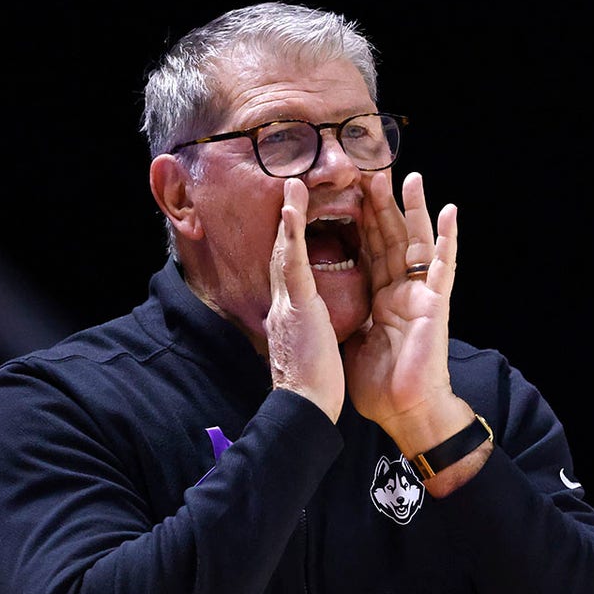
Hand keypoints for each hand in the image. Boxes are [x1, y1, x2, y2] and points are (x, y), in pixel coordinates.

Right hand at [266, 177, 344, 422]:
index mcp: (290, 313)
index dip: (291, 242)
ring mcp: (288, 303)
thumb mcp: (310, 346)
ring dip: (288, 216)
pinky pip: (294, 264)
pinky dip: (292, 234)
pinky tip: (292, 209)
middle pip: (281, 253)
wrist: (305, 408)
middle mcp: (283, 303)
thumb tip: (308, 324)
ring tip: (292, 185)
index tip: (294, 217)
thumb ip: (307, 329)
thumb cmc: (312, 384)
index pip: (291, 269)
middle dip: (286, 221)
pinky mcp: (298, 307)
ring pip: (285, 251)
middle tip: (289, 188)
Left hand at [344, 171, 469, 453]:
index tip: (347, 190)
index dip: (358, 219)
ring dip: (413, 208)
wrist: (401, 411)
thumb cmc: (379, 384)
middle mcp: (400, 290)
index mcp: (379, 297)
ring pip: (415, 241)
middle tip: (371, 167)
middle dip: (380, 203)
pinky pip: (444, 266)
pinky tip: (451, 211)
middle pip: (388, 237)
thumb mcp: (351, 338)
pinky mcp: (435, 304)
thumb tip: (323, 300)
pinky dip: (448, 238)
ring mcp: (420, 294)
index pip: (366, 249)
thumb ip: (346, 313)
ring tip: (409, 175)